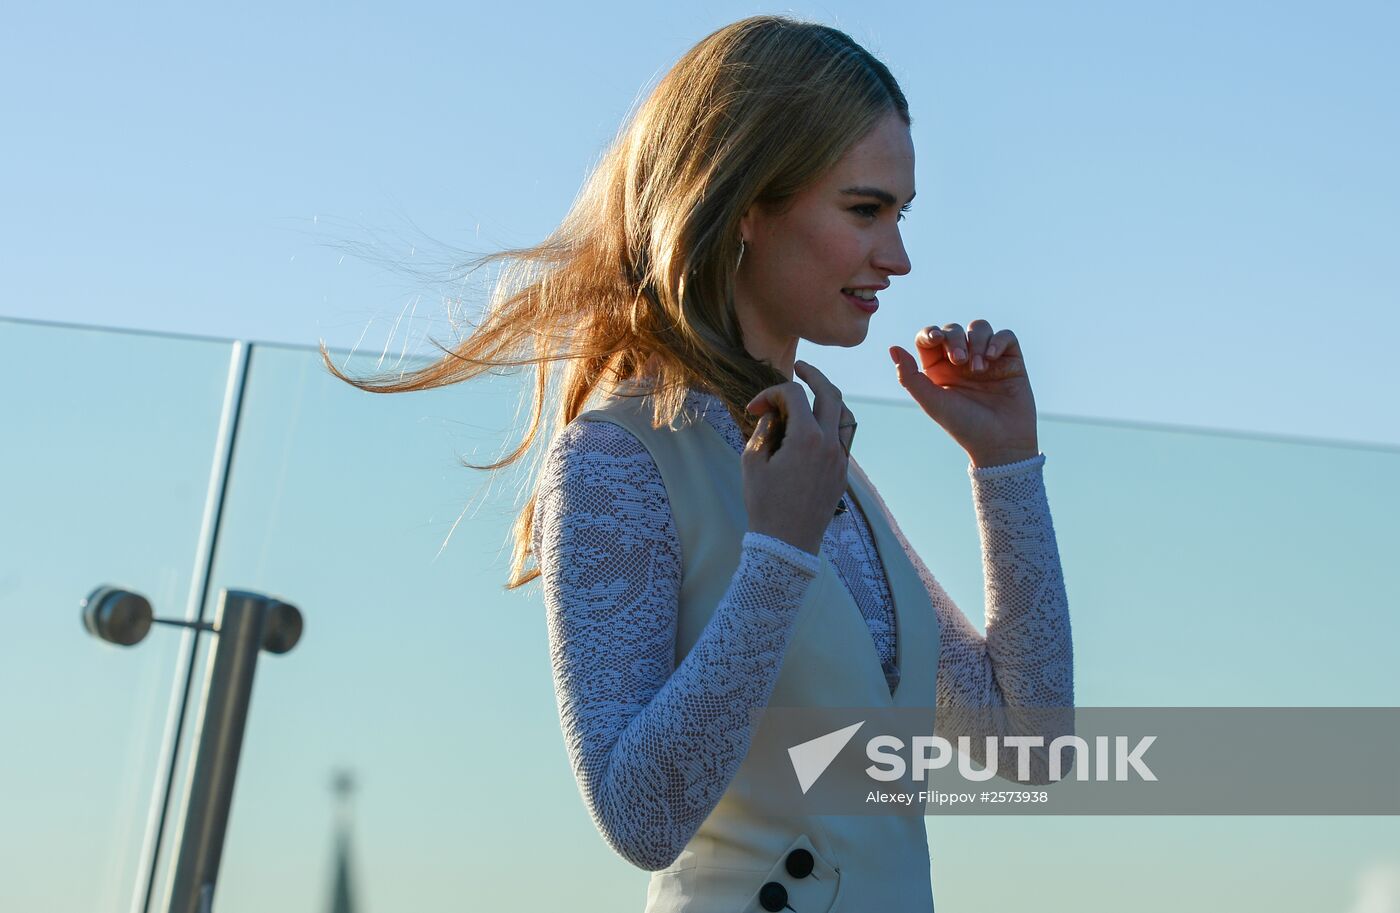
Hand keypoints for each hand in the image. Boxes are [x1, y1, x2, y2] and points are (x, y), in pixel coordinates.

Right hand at [741, 361, 854, 554]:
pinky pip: (845, 437)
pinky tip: (817, 424)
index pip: (793, 395)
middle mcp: (830, 444)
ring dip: (830, 398)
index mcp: (807, 438)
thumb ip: (764, 429)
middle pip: (830, 393)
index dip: (770, 393)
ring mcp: (841, 459)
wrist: (786, 545)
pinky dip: (834, 422)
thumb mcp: (752, 462)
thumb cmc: (764, 504)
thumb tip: (774, 412)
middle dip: (814, 375)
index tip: (754, 409)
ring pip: (846, 414)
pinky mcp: (843, 473)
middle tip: (800, 367)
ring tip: (813, 393)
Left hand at [888, 319, 1039, 467]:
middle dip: (954, 339)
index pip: (930, 338)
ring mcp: (986, 360)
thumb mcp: (931, 401)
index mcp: (939, 370)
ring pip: (979, 327)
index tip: (936, 339)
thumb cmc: (963, 425)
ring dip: (976, 341)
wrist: (1000, 442)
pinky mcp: (1010, 361)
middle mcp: (962, 362)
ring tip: (978, 367)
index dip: (931, 332)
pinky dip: (997, 341)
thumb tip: (893, 348)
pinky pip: (1004, 336)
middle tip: (960, 361)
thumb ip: (909, 376)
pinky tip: (992, 358)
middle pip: (953, 330)